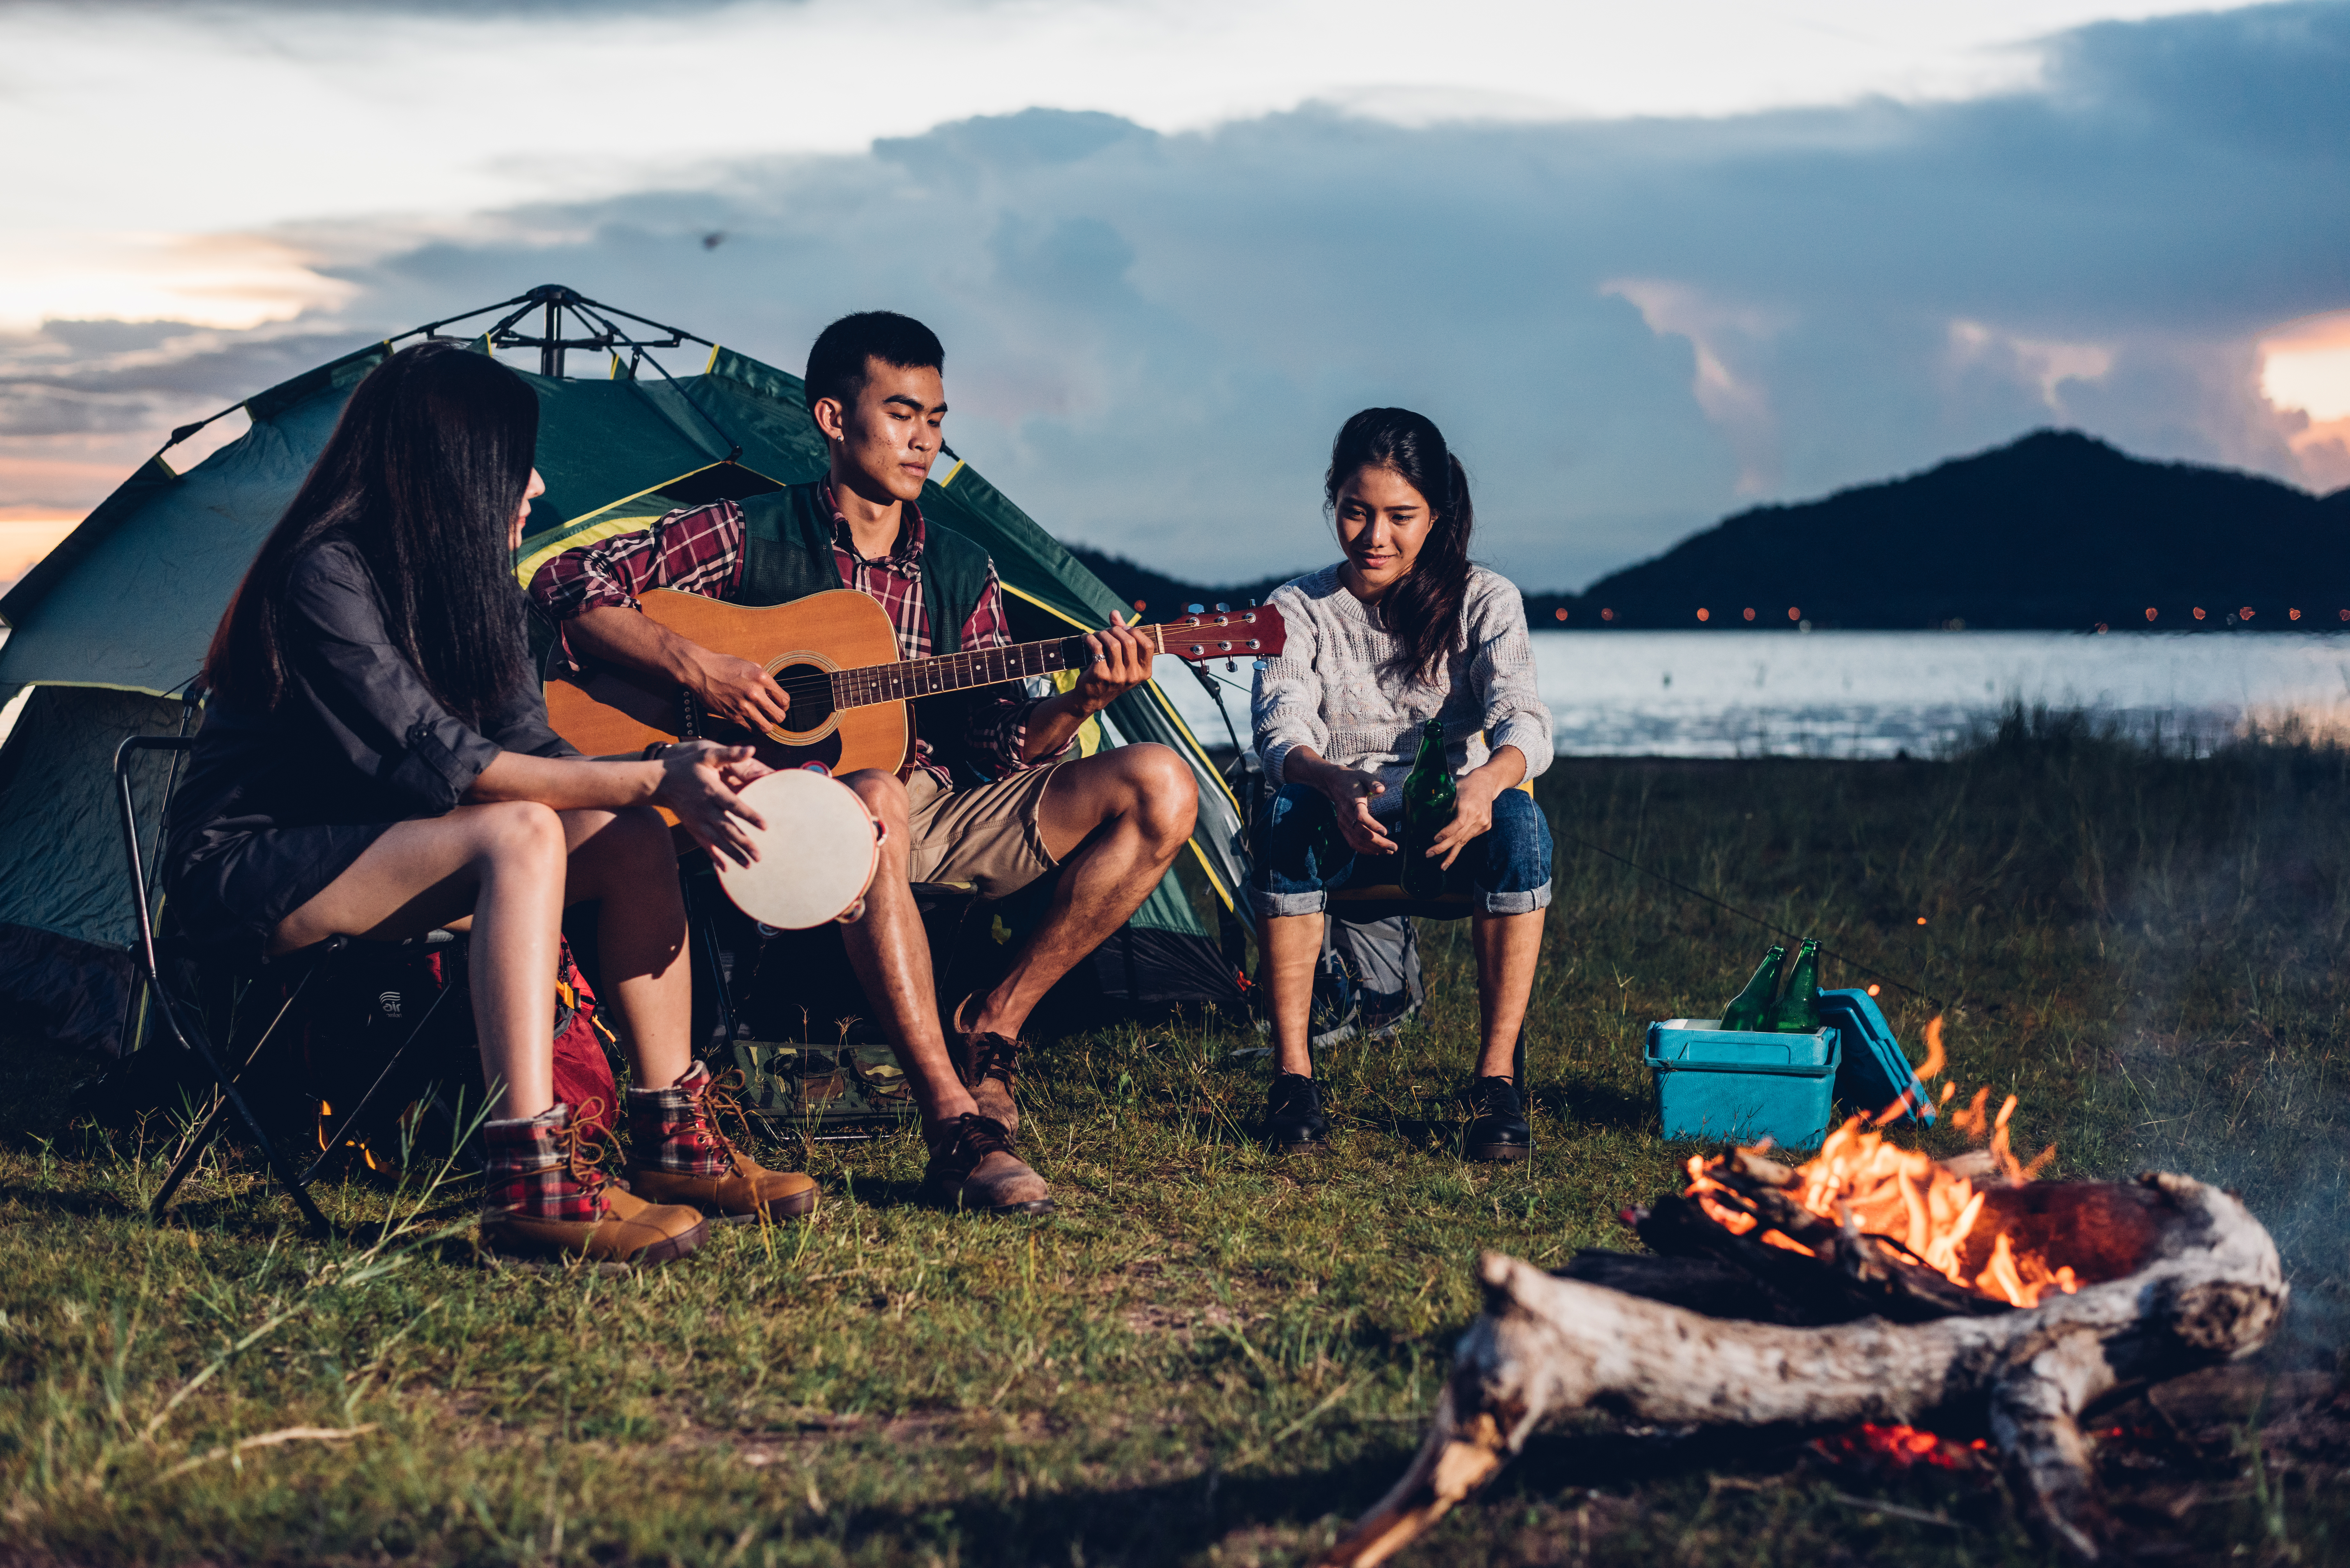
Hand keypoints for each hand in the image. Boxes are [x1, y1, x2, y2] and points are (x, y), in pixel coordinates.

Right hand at [652, 742, 773, 865]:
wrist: (661, 781)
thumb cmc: (688, 767)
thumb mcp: (707, 755)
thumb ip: (730, 753)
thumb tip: (751, 749)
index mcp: (712, 791)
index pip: (734, 805)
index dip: (749, 815)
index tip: (765, 825)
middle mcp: (705, 809)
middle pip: (727, 829)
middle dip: (743, 843)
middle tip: (759, 856)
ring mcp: (697, 821)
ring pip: (718, 841)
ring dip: (733, 853)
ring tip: (749, 865)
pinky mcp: (692, 827)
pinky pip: (704, 844)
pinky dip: (714, 856)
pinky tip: (725, 868)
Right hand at [688, 648, 791, 733]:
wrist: (701, 671)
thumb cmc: (724, 665)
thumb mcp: (749, 665)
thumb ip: (763, 679)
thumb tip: (773, 691)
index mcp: (761, 678)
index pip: (784, 700)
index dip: (784, 704)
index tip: (779, 704)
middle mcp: (754, 693)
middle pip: (779, 716)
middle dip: (778, 716)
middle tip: (772, 713)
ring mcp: (743, 706)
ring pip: (766, 727)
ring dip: (767, 725)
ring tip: (763, 719)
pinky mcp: (732, 716)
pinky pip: (750, 729)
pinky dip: (753, 728)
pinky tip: (751, 721)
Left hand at [1068, 611, 1156, 713]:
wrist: (1092, 697)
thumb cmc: (1111, 674)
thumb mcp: (1123, 659)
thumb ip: (1122, 635)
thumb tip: (1115, 613)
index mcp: (1144, 672)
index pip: (1148, 645)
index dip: (1136, 632)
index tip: (1124, 628)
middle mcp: (1133, 676)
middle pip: (1129, 641)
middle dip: (1116, 630)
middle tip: (1107, 631)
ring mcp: (1117, 677)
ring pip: (1113, 643)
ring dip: (1102, 633)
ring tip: (1096, 635)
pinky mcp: (1101, 675)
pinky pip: (1097, 647)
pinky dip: (1090, 638)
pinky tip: (1086, 638)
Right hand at [1313, 763, 1396, 855]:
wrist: (1334, 783)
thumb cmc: (1352, 780)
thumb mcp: (1363, 775)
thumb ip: (1372, 782)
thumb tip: (1381, 788)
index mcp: (1352, 802)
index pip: (1361, 817)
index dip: (1372, 825)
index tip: (1385, 831)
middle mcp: (1346, 815)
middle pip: (1361, 833)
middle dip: (1378, 842)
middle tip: (1394, 848)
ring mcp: (1343, 823)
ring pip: (1357, 841)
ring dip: (1373, 848)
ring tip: (1389, 852)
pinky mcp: (1343, 828)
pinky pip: (1352, 842)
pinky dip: (1364, 850)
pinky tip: (1376, 852)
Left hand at [1426, 770, 1501, 870]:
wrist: (1488, 782)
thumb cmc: (1467, 784)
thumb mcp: (1454, 790)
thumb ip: (1445, 805)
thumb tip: (1429, 818)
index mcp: (1469, 808)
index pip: (1457, 825)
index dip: (1445, 834)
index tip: (1435, 840)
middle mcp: (1478, 817)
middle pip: (1459, 836)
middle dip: (1444, 848)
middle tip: (1429, 855)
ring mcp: (1483, 823)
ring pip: (1465, 841)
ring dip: (1452, 853)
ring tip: (1442, 865)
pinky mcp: (1486, 826)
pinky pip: (1469, 837)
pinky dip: (1460, 844)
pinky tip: (1451, 853)